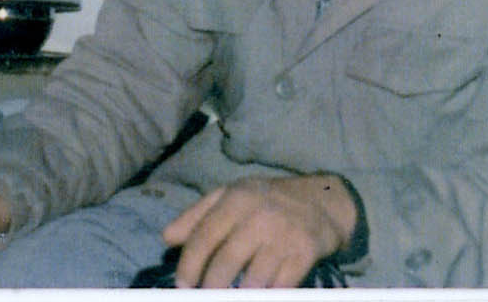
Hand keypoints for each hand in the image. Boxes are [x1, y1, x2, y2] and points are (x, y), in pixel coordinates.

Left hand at [161, 174, 357, 288]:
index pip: (204, 236)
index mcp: (235, 199)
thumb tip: (167, 238)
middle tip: (204, 297)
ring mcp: (284, 235)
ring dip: (239, 295)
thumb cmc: (265, 201)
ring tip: (232, 297)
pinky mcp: (306, 253)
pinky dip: (267, 294)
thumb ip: (197, 216)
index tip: (182, 286)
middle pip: (226, 262)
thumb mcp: (230, 196)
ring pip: (254, 279)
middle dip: (211, 287)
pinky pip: (281, 286)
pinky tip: (258, 295)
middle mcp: (259, 215)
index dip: (189, 265)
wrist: (321, 201)